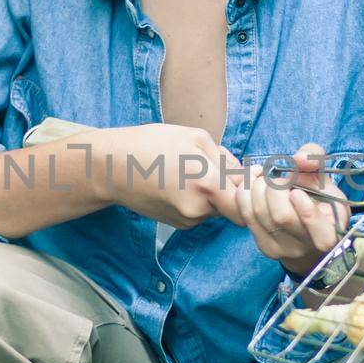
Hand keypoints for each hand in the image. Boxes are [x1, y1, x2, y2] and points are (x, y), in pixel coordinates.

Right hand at [96, 123, 246, 229]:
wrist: (110, 169)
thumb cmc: (151, 145)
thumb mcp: (195, 138)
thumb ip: (226, 159)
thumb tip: (245, 174)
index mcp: (207, 185)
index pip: (247, 200)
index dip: (253, 187)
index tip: (252, 175)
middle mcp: (199, 209)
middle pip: (235, 207)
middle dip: (234, 191)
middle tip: (223, 170)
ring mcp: (187, 220)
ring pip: (217, 209)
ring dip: (215, 193)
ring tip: (192, 171)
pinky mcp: (177, 224)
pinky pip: (201, 212)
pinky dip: (199, 199)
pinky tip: (181, 182)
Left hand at [230, 141, 350, 274]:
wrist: (303, 226)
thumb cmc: (317, 198)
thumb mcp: (324, 176)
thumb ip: (315, 159)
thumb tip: (299, 159)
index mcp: (331, 231)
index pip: (323, 237)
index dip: (308, 213)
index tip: (296, 192)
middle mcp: (307, 246)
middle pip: (281, 216)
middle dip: (275, 187)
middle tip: (281, 179)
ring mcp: (283, 249)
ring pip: (259, 212)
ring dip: (257, 185)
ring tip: (266, 177)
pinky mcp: (263, 245)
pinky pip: (245, 213)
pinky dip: (246, 191)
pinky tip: (254, 183)